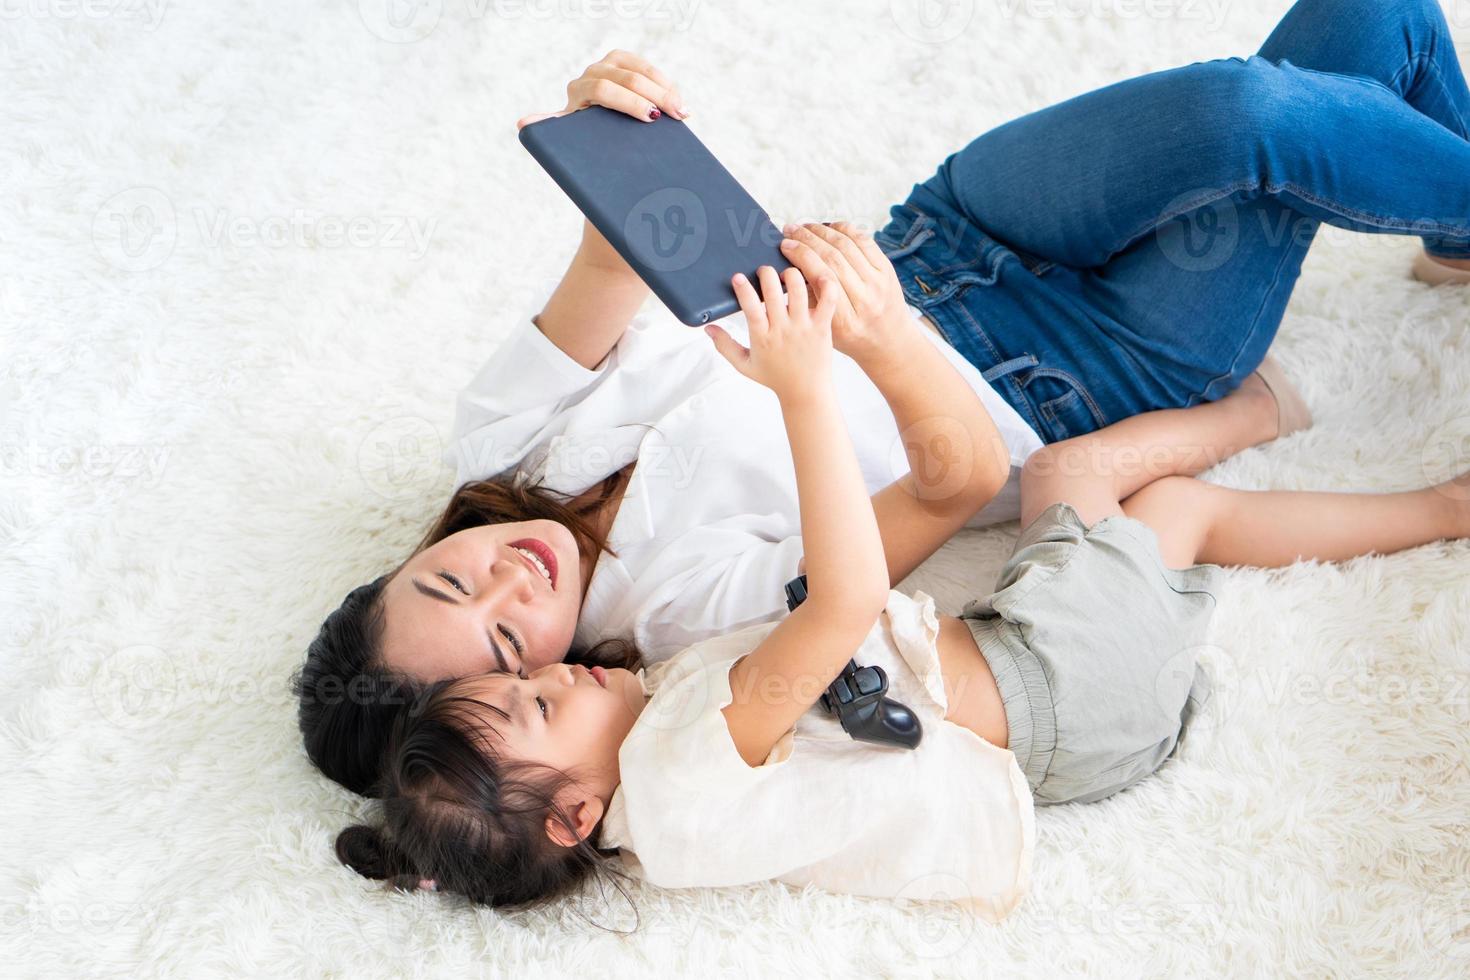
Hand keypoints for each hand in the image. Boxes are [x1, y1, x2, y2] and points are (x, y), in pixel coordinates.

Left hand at [517, 50, 689, 128]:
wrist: (591, 130)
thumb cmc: (583, 141)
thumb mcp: (568, 138)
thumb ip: (550, 130)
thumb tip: (523, 125)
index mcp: (577, 90)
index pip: (604, 89)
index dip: (628, 102)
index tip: (650, 119)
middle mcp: (592, 72)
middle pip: (626, 77)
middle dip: (654, 96)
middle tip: (675, 115)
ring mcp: (610, 64)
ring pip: (640, 68)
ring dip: (664, 88)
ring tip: (683, 111)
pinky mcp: (627, 63)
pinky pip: (648, 67)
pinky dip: (665, 83)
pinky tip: (679, 100)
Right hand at [706, 266, 837, 403]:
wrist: (805, 392)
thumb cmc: (775, 377)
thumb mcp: (744, 365)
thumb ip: (724, 346)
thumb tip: (708, 328)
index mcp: (762, 337)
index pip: (750, 307)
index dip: (743, 289)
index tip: (738, 277)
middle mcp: (782, 330)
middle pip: (772, 292)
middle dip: (766, 273)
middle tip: (764, 272)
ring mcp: (803, 327)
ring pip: (798, 288)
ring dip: (790, 274)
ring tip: (786, 275)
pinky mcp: (822, 326)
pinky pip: (827, 299)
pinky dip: (823, 283)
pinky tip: (816, 276)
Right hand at [777, 221, 913, 366]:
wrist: (888, 341)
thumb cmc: (852, 337)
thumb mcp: (825, 329)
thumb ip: (809, 300)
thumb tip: (790, 266)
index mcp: (845, 319)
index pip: (820, 276)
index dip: (801, 255)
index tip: (785, 245)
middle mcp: (865, 299)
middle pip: (832, 257)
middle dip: (807, 239)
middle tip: (790, 230)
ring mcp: (879, 283)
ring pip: (847, 246)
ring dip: (822, 231)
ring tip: (805, 227)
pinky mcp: (887, 270)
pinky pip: (865, 241)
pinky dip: (845, 230)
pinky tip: (829, 227)